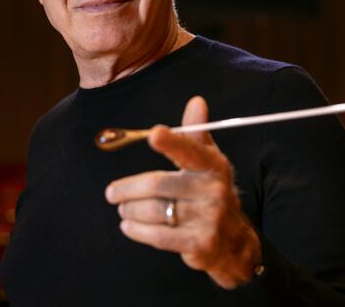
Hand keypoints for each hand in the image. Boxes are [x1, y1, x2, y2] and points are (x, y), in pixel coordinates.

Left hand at [105, 96, 261, 287]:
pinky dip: (137, 230)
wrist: (232, 241)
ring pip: (153, 211)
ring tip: (122, 208)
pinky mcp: (199, 243)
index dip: (172, 142)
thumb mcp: (208, 161)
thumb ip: (195, 133)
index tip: (155, 133)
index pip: (190, 150)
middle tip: (112, 192)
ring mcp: (208, 218)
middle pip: (157, 185)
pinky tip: (128, 226)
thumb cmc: (210, 192)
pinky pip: (158, 235)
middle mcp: (213, 190)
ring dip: (130, 210)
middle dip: (128, 189)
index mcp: (214, 166)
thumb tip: (196, 101)